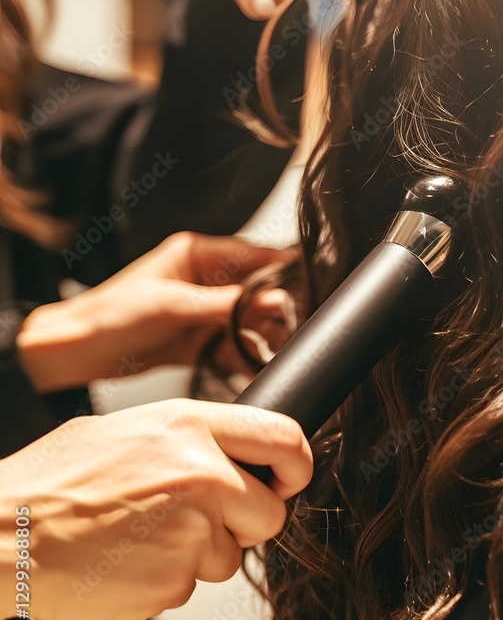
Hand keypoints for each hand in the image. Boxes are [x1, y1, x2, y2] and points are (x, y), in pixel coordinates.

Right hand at [0, 399, 312, 619]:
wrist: (5, 532)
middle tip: (200, 519)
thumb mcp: (130, 428)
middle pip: (270, 513)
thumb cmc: (54, 479)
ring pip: (229, 557)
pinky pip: (191, 585)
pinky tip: (129, 558)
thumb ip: (189, 439)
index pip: (284, 438)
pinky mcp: (174, 581)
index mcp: (191, 427)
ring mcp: (192, 531)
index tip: (291, 478)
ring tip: (142, 535)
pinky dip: (167, 579)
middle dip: (244, 523)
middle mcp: (203, 475)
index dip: (297, 465)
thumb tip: (227, 454)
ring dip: (199, 553)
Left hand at [17, 232, 295, 392]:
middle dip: (276, 309)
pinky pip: (235, 346)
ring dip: (265, 334)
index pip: (253, 255)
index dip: (282, 268)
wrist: (77, 352)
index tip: (309, 283)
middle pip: (257, 291)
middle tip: (294, 324)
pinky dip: (247, 356)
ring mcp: (205, 313)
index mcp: (198, 255)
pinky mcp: (201, 341)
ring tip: (280, 347)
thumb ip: (228, 304)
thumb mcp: (174, 305)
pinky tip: (258, 364)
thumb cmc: (111, 314)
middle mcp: (206, 281)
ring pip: (250, 321)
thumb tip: (274, 299)